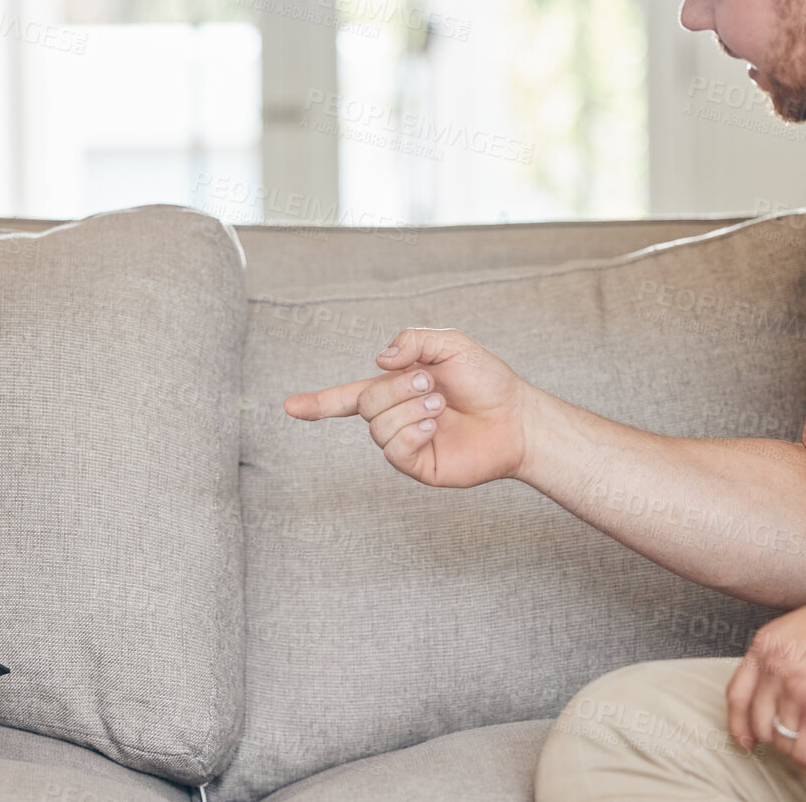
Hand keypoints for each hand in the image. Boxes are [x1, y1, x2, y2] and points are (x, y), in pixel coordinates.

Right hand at [282, 328, 534, 488]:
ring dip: (410, 409)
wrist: (517, 417)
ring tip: (440, 405)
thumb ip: (414, 340)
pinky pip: (394, 451)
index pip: (347, 397)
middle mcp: (396, 417)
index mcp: (396, 389)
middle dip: (396, 388)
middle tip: (430, 384)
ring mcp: (406, 443)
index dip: (318, 402)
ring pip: (379, 427)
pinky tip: (434, 427)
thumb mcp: (451, 345)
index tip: (289, 406)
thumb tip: (379, 358)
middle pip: (366, 401)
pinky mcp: (419, 466)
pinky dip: (412, 432)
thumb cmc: (487, 380)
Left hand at [725, 578, 805, 783]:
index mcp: (768, 642)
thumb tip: (790, 695)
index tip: (748, 741)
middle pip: (762, 725)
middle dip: (787, 739)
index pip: (738, 694)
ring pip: (787, 744)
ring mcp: (796, 688)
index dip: (740, 724)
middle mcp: (774, 664)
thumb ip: (791, 658)